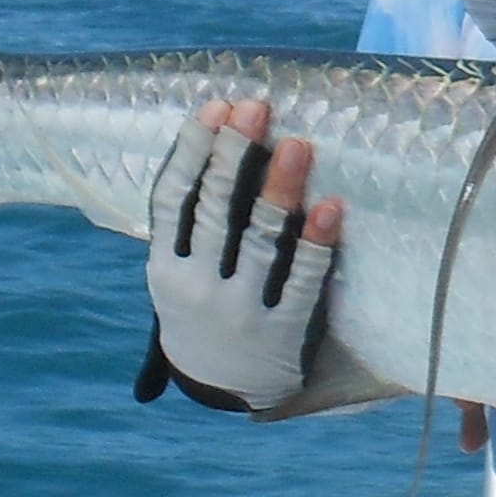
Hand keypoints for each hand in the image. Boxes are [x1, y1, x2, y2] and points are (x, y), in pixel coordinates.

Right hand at [136, 98, 343, 413]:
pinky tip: (330, 208)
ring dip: (278, 191)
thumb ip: (192, 221)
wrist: (223, 390)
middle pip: (215, 212)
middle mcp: (196, 289)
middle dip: (235, 155)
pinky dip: (315, 245)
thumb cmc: (204, 307)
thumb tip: (217, 135)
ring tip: (299, 145)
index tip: (216, 107)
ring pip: (258, 242)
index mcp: (165, 269)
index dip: (192, 151)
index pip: (173, 201)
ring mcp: (238, 312)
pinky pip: (301, 283)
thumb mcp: (179, 272)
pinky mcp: (280, 332)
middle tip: (257, 108)